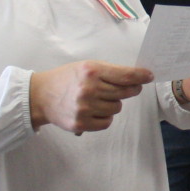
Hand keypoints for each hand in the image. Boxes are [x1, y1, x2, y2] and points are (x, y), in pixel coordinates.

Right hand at [28, 60, 152, 133]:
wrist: (40, 96)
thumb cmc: (67, 79)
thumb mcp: (86, 67)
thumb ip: (109, 72)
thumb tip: (136, 78)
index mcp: (91, 71)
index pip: (125, 75)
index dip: (140, 76)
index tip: (149, 76)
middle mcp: (88, 89)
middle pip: (125, 92)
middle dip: (131, 90)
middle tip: (130, 88)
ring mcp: (85, 108)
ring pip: (117, 108)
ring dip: (113, 104)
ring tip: (99, 99)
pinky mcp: (81, 123)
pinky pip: (107, 122)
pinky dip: (105, 117)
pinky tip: (95, 110)